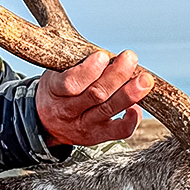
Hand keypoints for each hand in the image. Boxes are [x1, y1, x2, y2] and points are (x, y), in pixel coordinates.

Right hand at [36, 50, 153, 145]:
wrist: (45, 123)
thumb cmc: (56, 90)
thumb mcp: (56, 72)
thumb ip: (76, 63)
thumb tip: (108, 54)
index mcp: (54, 90)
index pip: (70, 83)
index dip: (89, 71)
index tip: (102, 56)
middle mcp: (68, 111)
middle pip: (95, 95)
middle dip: (117, 75)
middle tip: (130, 58)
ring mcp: (83, 126)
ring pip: (108, 110)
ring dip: (129, 93)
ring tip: (144, 80)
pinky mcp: (97, 136)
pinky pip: (119, 131)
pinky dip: (132, 119)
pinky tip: (137, 106)